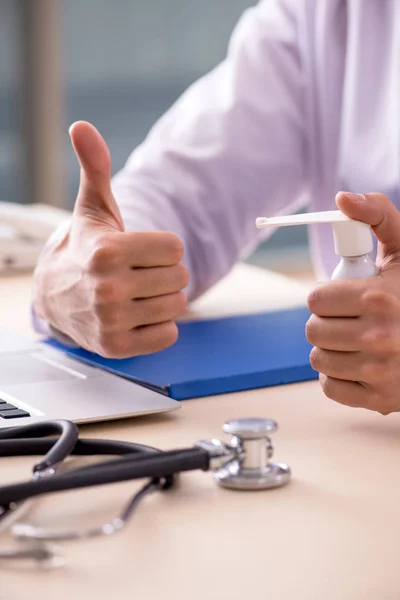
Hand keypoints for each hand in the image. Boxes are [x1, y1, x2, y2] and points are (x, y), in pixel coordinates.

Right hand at [33, 121, 187, 357]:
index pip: (176, 249)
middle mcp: (108, 289)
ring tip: (136, 293)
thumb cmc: (85, 247)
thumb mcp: (93, 207)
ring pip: (178, 306)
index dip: (163, 248)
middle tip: (137, 273)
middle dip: (164, 272)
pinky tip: (136, 316)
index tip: (140, 250)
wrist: (55, 296)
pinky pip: (169, 335)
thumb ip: (95, 167)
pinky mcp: (118, 348)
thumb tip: (82, 126)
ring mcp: (112, 322)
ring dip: (164, 298)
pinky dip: (159, 326)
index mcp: (107, 252)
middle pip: (180, 277)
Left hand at [306, 192, 399, 413]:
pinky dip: (339, 376)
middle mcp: (379, 337)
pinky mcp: (378, 400)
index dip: (329, 296)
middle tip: (352, 319)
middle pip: (312, 330)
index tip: (347, 296)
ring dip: (331, 348)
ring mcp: (379, 372)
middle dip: (328, 321)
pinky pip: (329, 387)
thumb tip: (343, 198)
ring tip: (358, 340)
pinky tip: (361, 363)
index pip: (315, 299)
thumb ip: (377, 216)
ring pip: (317, 358)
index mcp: (379, 298)